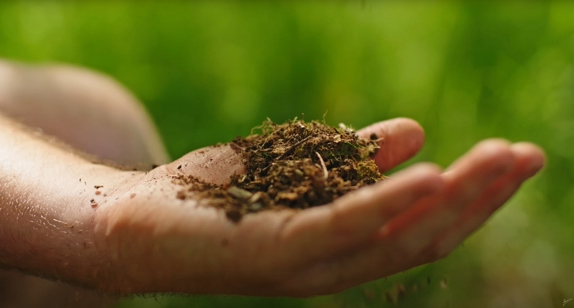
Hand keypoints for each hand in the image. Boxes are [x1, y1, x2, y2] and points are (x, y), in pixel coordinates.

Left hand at [95, 118, 544, 295]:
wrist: (134, 225)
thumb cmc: (215, 198)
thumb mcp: (296, 167)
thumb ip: (354, 157)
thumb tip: (415, 132)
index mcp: (341, 245)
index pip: (423, 225)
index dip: (474, 194)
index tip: (513, 158)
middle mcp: (333, 264)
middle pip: (426, 237)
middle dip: (481, 197)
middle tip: (527, 156)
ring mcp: (307, 266)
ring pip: (396, 238)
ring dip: (453, 200)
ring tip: (498, 161)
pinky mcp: (275, 253)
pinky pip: (341, 228)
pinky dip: (388, 203)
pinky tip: (430, 174)